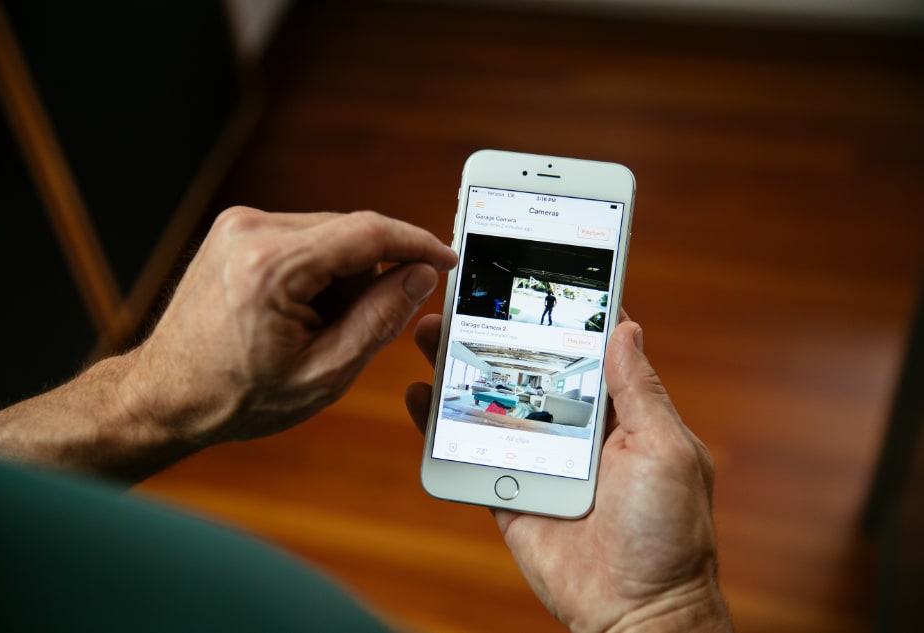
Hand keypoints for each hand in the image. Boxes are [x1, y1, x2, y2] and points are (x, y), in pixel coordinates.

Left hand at [0, 208, 455, 480]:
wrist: (167, 393)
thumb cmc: (237, 394)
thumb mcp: (325, 373)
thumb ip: (380, 319)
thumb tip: (420, 276)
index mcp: (271, 268)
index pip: (367, 234)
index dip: (417, 244)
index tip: (446, 259)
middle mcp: (250, 231)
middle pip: (350, 232)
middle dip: (371, 275)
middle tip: (355, 327)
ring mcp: (238, 225)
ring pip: (329, 235)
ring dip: (342, 275)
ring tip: (313, 326)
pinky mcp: (235, 229)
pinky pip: (304, 238)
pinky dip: (318, 271)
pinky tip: (298, 310)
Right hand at [405, 313, 730, 631]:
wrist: (637, 612)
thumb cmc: (669, 534)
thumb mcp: (666, 449)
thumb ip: (639, 390)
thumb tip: (627, 328)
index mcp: (616, 413)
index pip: (583, 349)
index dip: (557, 313)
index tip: (529, 273)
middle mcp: (574, 429)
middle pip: (525, 369)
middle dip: (492, 333)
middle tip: (461, 297)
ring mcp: (537, 459)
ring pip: (491, 402)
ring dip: (460, 368)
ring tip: (431, 332)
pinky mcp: (507, 492)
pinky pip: (470, 453)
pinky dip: (442, 427)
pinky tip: (421, 398)